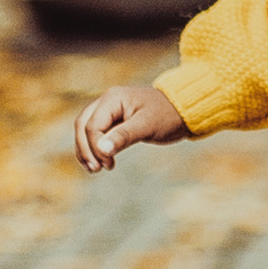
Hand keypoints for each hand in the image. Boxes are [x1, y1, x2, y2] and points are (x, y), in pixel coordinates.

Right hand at [73, 85, 187, 171]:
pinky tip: (100, 161)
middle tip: (95, 170)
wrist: (184, 109)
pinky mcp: (114, 119)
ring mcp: (109, 110)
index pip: (92, 126)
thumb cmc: (168, 115)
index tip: (108, 165)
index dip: (95, 147)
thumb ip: (124, 136)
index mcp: (113, 99)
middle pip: (83, 126)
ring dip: (87, 149)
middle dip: (85, 149)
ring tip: (95, 169)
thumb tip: (102, 149)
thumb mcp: (147, 126)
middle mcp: (107, 101)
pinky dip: (95, 147)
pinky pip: (97, 133)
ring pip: (86, 129)